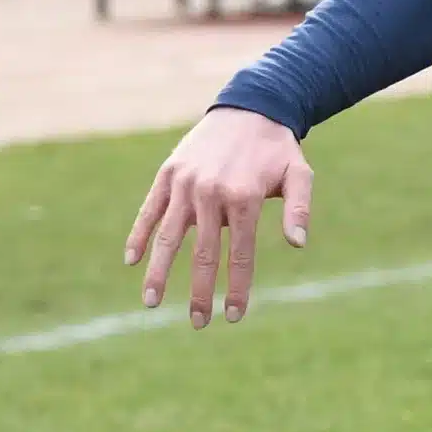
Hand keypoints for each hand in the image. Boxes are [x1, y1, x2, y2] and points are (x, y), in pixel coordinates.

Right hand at [125, 108, 313, 327]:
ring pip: (168, 237)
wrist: (249, 107)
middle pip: (202, 255)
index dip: (237, 289)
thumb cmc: (276, 149)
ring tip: (151, 303)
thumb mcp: (299, 174)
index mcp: (243, 198)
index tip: (234, 317)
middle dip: (200, 293)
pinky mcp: (167, 174)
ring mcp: (185, 184)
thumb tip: (297, 244)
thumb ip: (299, 208)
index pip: (239, 255)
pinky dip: (139, 234)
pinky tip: (132, 261)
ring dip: (158, 272)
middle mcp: (210, 193)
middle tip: (198, 323)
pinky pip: (149, 210)